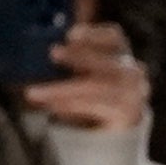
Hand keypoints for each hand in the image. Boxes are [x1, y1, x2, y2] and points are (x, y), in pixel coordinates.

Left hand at [23, 18, 146, 135]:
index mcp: (121, 55)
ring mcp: (133, 94)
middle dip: (79, 56)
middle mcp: (132, 72)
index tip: (70, 35)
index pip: (114, 37)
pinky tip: (51, 106)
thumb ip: (67, 62)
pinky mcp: (128, 115)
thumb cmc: (91, 94)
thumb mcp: (81, 73)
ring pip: (95, 86)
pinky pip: (94, 108)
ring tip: (32, 93)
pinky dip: (70, 106)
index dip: (93, 34)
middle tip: (53, 52)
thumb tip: (33, 54)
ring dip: (61, 89)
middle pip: (105, 61)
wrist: (116, 130)